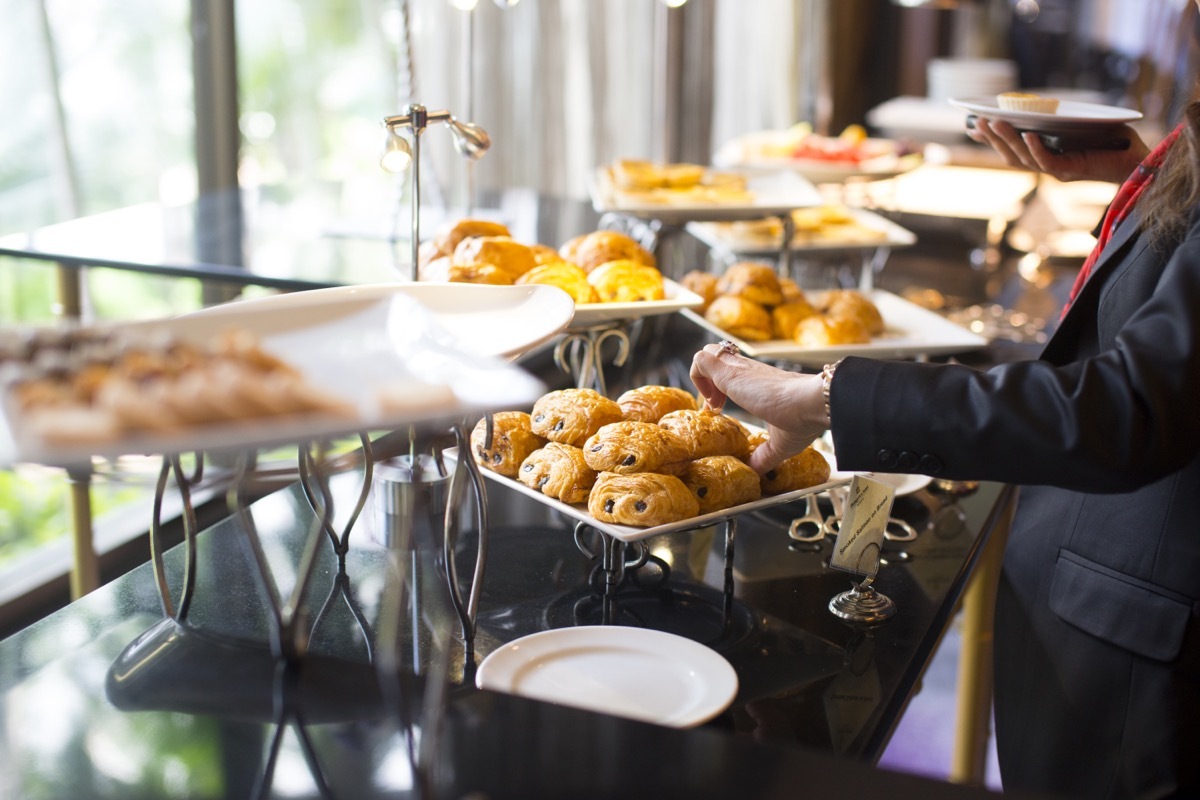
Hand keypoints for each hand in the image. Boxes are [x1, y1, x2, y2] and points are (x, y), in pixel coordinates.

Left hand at [690, 342, 826, 473]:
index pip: (730, 370)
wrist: (811, 403)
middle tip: (716, 407)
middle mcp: (746, 369)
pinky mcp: (729, 371)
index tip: (721, 411)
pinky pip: (701, 360)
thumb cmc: (802, 418)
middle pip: (716, 356)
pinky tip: (713, 402)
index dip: (718, 389)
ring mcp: (737, 367)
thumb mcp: (780, 443)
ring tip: (714, 405)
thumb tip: (755, 472)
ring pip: (707, 353)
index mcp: (757, 381)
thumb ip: (765, 456)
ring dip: (702, 379)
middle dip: (708, 381)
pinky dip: (698, 378)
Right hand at [967, 117, 1148, 183]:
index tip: (973, 127)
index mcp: (1047, 156)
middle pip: (1011, 156)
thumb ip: (1062, 120)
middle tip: (977, 122)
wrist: (1138, 161)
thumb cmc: (1114, 142)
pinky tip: (1028, 135)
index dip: (992, 140)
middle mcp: (1048, 166)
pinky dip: (1036, 148)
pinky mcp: (1071, 171)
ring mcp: (1057, 170)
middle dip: (993, 139)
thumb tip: (1041, 103)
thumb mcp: (1082, 125)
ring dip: (1007, 141)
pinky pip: (1047, 161)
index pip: (1012, 150)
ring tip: (995, 123)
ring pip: (1023, 159)